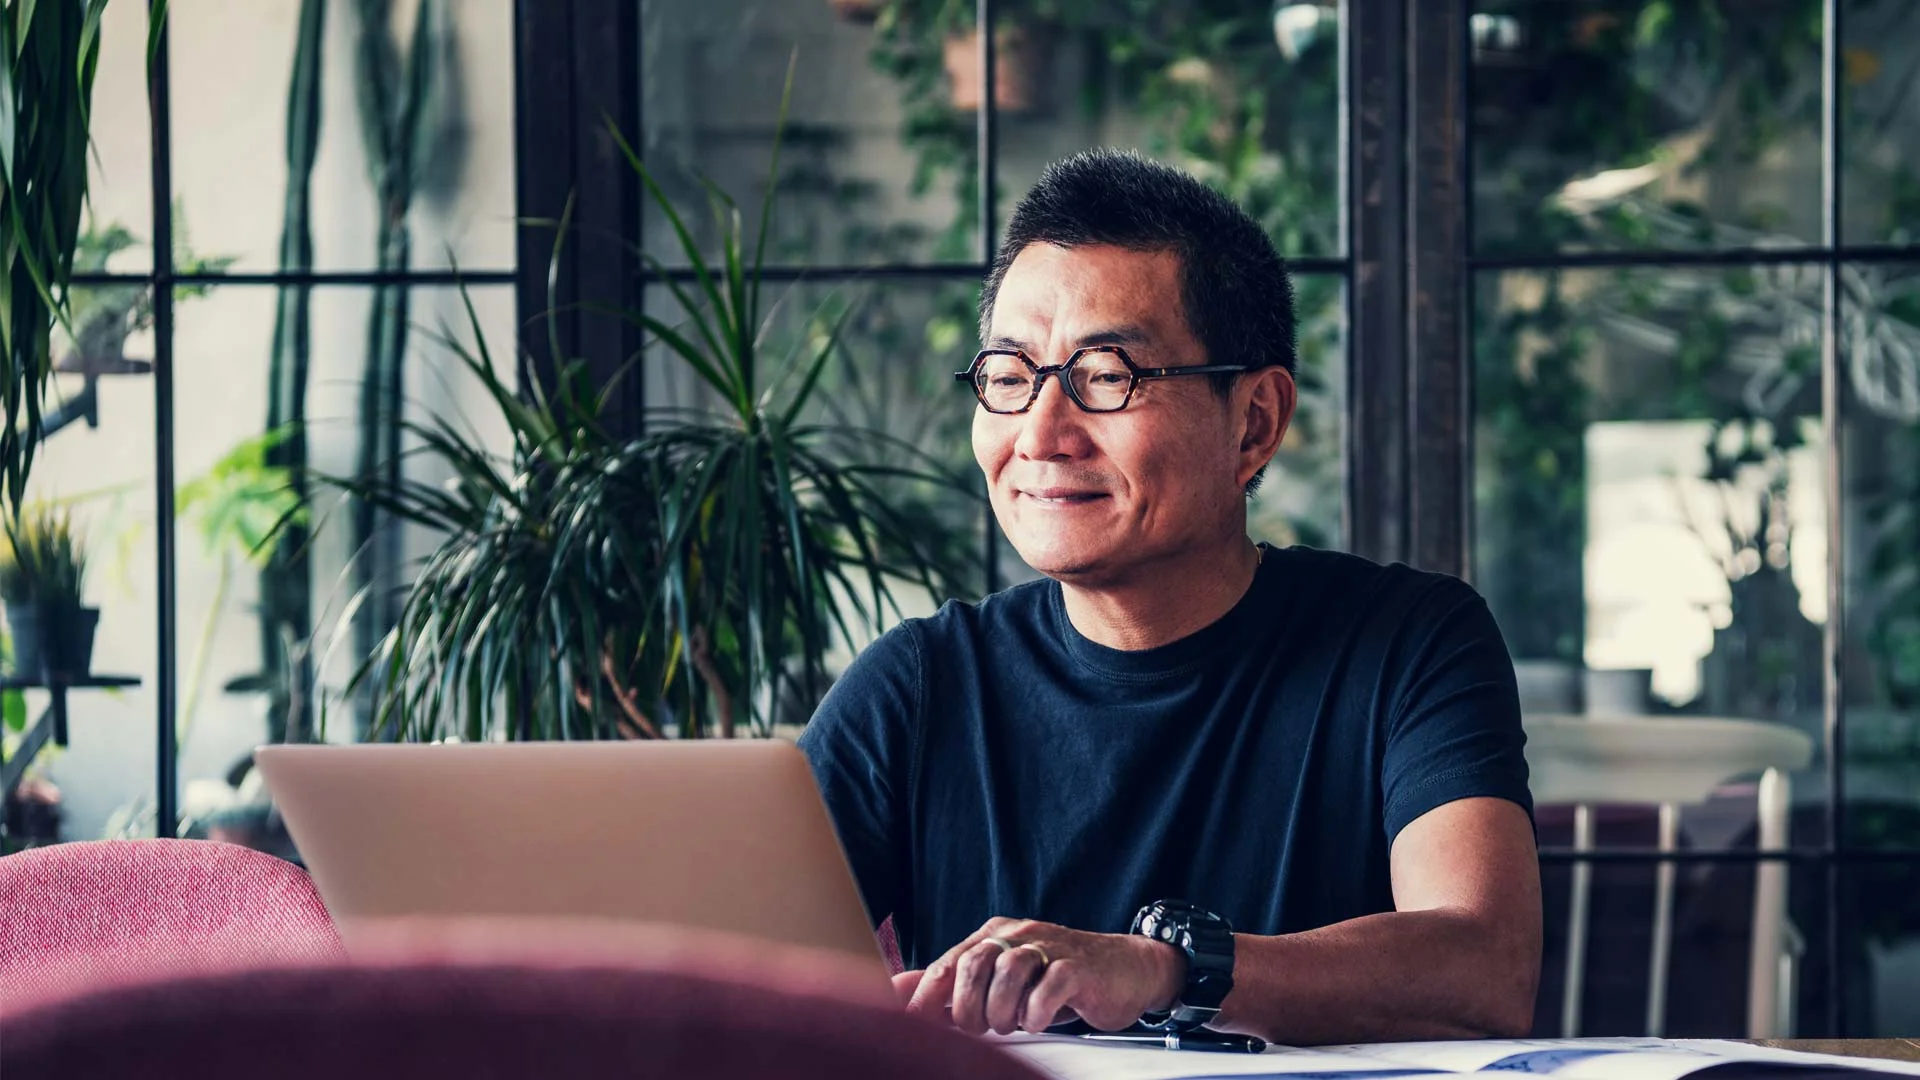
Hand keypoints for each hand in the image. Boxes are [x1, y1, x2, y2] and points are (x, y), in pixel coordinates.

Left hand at [904, 916, 1183, 1035]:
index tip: (915, 1025)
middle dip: (969, 1008)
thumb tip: (899, 991)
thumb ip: (953, 983)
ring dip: (1003, 1011)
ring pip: (1008, 972)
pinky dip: (1037, 1011)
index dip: (928, 998)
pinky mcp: (1078, 966)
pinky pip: (1049, 986)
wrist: (1126, 969)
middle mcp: (1018, 935)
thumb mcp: (1004, 979)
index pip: (949, 962)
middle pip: (974, 965)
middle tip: (981, 1028)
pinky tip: (1037, 1020)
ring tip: (1011, 1024)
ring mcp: (1050, 947)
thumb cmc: (1060, 977)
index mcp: (994, 936)